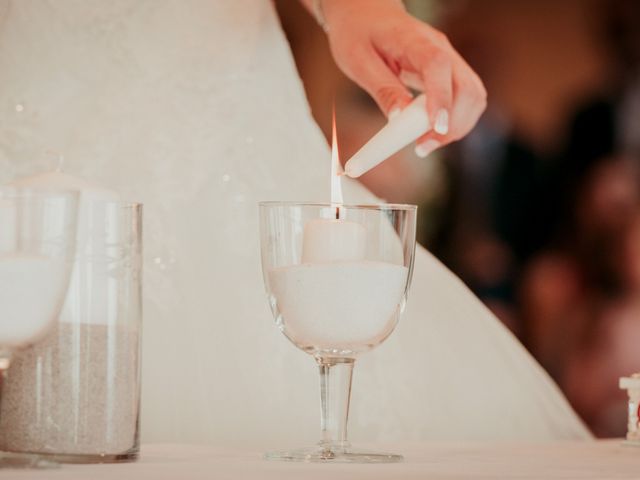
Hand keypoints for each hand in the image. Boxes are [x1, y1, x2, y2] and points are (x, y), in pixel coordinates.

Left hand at [321, 0, 486, 156]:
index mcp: (415, 40)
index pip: (439, 67)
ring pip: (473, 97)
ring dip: (457, 126)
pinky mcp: (449, 74)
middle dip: (453, 124)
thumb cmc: (358, 34)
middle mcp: (441, 49)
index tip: (436, 128)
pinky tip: (431, 132)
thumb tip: (399, 119)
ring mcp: (449, 60)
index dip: (442, 99)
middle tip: (423, 147)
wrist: (365, 14)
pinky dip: (454, 121)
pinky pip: (464, 100)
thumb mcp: (359, 61)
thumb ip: (383, 90)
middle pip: (467, 88)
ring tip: (426, 144)